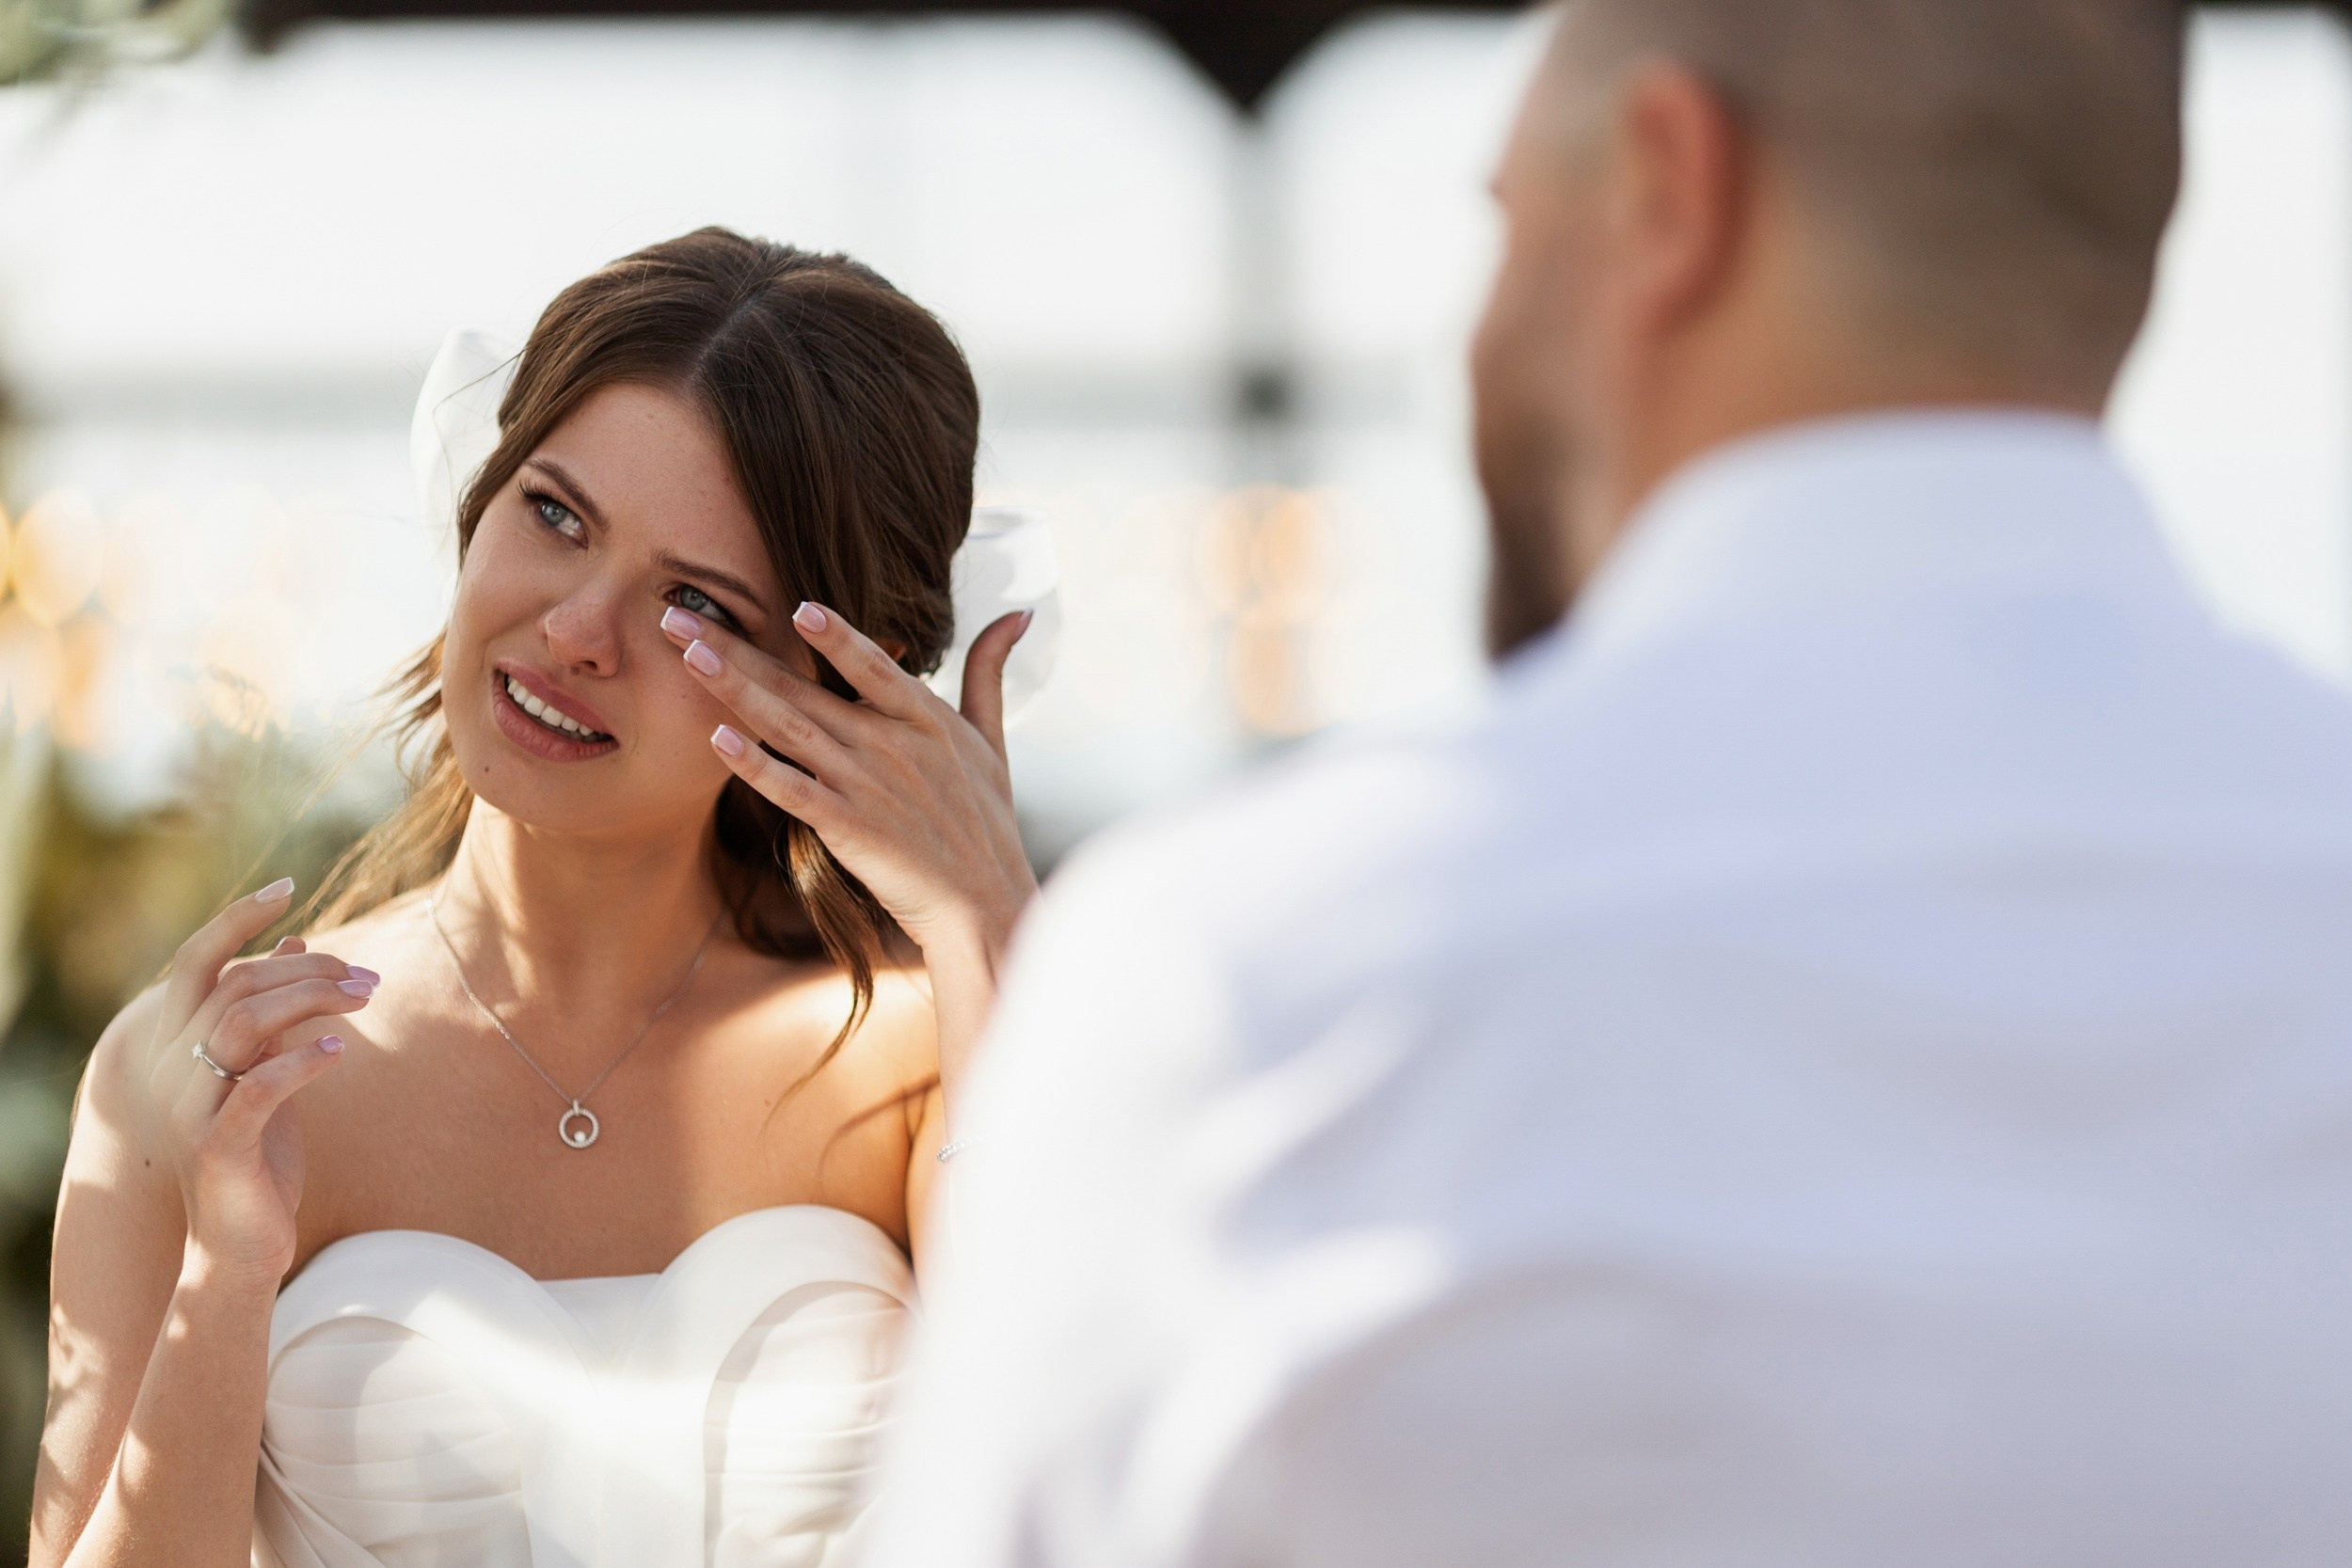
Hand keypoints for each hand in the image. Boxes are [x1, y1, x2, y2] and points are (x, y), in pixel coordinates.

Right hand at [146, 880, 375, 1284]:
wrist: (241, 1242)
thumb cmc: (258, 1151)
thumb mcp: (267, 1070)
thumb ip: (273, 1011)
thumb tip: (296, 943)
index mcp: (180, 1043)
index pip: (197, 960)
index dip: (236, 918)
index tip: (286, 887)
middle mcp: (173, 1068)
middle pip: (237, 985)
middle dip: (310, 971)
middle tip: (369, 978)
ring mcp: (191, 1106)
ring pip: (242, 1022)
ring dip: (312, 1001)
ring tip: (366, 1000)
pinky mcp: (219, 1145)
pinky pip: (257, 1088)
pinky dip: (301, 1060)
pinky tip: (338, 1050)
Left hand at [662, 600, 1038, 960]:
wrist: (983, 904)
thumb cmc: (987, 822)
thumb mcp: (993, 739)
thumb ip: (990, 671)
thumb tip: (1019, 612)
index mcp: (926, 719)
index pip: (874, 664)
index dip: (836, 635)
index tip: (795, 604)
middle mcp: (892, 745)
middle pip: (805, 688)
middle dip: (738, 648)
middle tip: (680, 616)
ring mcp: (866, 786)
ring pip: (788, 728)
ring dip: (734, 690)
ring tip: (688, 657)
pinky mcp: (847, 828)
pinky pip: (792, 790)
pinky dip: (755, 765)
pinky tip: (718, 739)